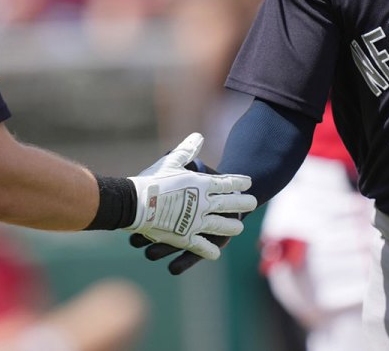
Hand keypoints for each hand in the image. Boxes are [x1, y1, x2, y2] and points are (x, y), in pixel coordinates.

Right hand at [126, 133, 255, 260]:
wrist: (135, 202)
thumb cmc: (151, 179)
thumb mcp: (171, 161)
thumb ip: (187, 150)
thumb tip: (199, 136)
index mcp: (200, 184)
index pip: (226, 183)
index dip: (239, 182)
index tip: (249, 183)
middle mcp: (203, 203)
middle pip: (229, 204)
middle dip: (243, 203)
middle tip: (253, 204)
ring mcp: (196, 222)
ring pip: (220, 226)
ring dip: (231, 227)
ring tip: (239, 228)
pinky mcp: (185, 238)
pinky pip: (202, 246)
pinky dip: (209, 250)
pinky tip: (215, 253)